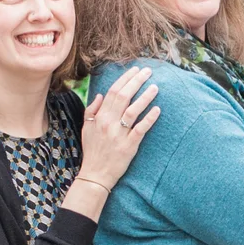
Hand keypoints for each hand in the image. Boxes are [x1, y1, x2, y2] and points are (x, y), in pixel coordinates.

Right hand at [78, 68, 158, 187]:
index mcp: (99, 117)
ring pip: (132, 111)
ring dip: (145, 97)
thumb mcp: (86, 128)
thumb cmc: (92, 151)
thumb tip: (100, 94)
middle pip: (123, 96)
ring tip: (156, 87)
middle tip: (148, 71)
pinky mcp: (129, 146)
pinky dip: (149, 119)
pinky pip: (140, 130)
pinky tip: (157, 110)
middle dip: (136, 81)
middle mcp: (108, 123)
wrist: (95, 174)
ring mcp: (119, 134)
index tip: (135, 70)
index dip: (125, 79)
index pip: (112, 92)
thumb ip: (91, 110)